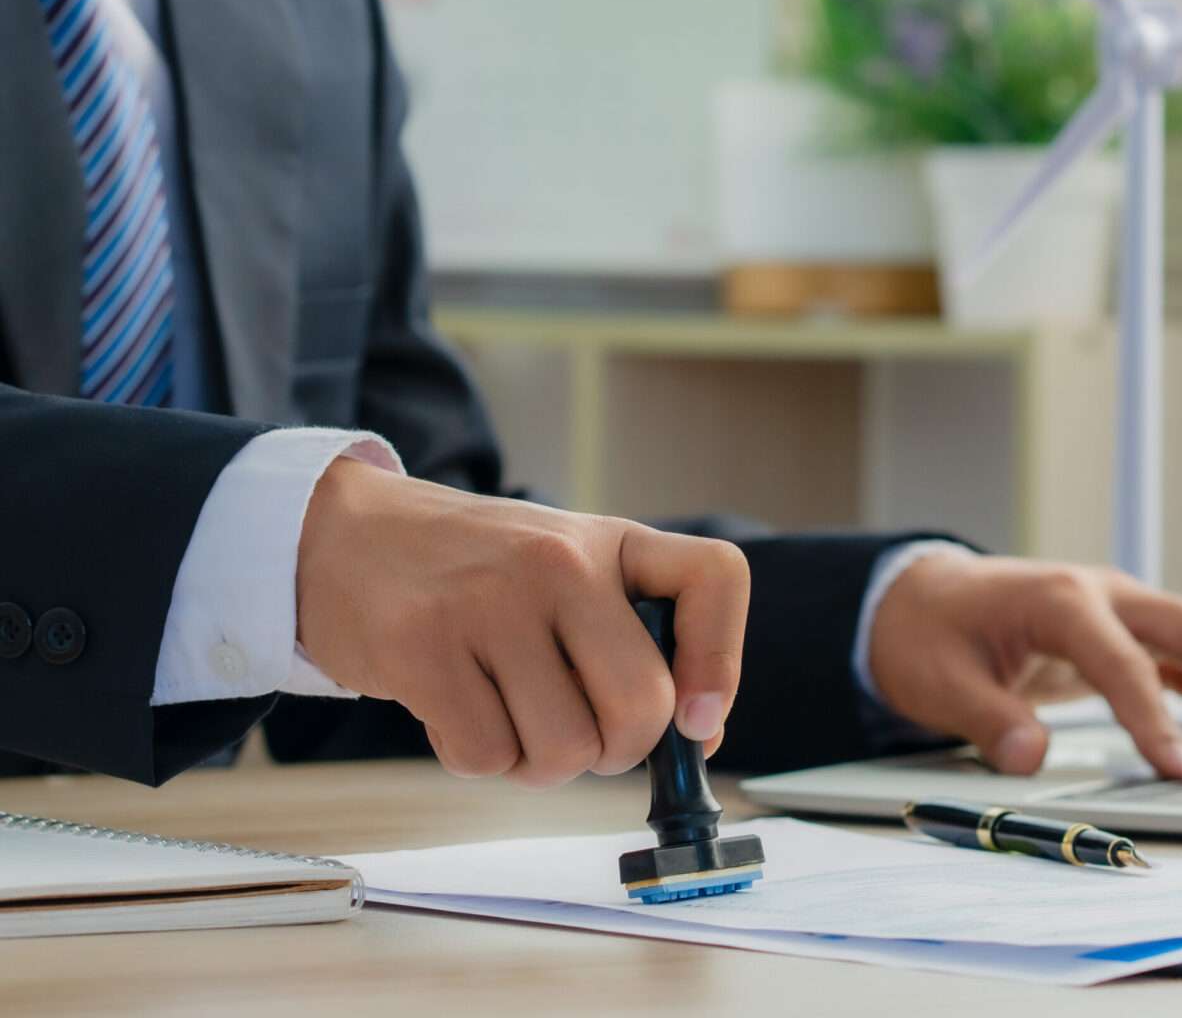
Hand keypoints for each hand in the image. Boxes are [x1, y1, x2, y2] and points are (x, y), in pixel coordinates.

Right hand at [295, 459, 749, 786]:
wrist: (344, 536)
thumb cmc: (475, 574)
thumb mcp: (566, 576)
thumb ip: (631, 644)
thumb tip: (698, 738)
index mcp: (609, 542)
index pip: (714, 576)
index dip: (721, 663)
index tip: (695, 720)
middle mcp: (559, 561)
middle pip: (640, 707)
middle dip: (614, 752)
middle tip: (579, 736)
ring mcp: (489, 601)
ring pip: (563, 750)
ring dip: (538, 763)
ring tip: (504, 712)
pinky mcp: (422, 647)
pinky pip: (488, 758)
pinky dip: (477, 758)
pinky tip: (455, 709)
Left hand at [868, 550, 1181, 780]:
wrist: (920, 598)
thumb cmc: (928, 634)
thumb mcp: (936, 681)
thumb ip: (986, 718)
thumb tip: (1029, 758)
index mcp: (1059, 600)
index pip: (1127, 662)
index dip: (1157, 721)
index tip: (1181, 775)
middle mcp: (1105, 594)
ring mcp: (1123, 609)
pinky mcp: (1126, 632)